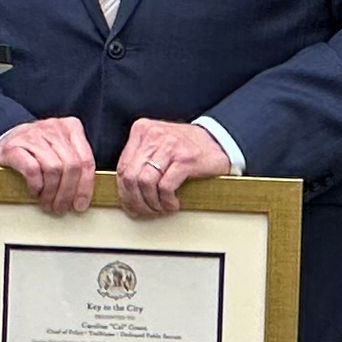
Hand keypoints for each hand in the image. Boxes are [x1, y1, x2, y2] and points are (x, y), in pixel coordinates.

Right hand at [0, 115, 97, 216]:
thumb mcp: (59, 153)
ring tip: (47, 203)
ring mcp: (31, 134)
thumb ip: (74, 167)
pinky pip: (32, 169)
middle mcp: (52, 127)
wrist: (1, 145)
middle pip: (71, 165)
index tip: (80, 205)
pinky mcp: (12, 146)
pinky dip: (36, 185)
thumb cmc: (34, 154)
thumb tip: (83, 197)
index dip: (86, 186)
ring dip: (52, 192)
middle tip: (60, 208)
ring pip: (54, 168)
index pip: (86, 160)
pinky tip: (35, 192)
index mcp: (70, 127)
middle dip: (67, 192)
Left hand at [116, 116, 230, 217]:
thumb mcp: (157, 146)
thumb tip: (125, 191)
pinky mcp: (185, 159)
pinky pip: (165, 187)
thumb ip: (140, 160)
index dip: (124, 192)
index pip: (122, 167)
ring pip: (145, 183)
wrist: (219, 140)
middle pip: (130, 176)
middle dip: (135, 201)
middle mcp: (154, 135)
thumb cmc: (186, 147)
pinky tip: (173, 204)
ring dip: (152, 203)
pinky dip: (166, 201)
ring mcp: (170, 145)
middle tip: (145, 211)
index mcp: (142, 130)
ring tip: (160, 208)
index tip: (130, 205)